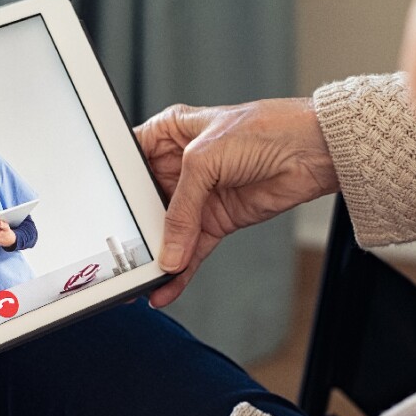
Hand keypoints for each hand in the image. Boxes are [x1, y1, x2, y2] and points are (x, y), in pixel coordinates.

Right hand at [135, 98, 338, 306]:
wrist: (313, 151)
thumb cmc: (264, 130)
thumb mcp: (206, 159)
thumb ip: (181, 208)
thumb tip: (169, 250)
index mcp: (168, 135)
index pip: (129, 165)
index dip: (115, 190)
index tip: (103, 218)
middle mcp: (179, 165)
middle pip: (145, 204)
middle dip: (135, 232)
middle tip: (122, 259)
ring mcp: (198, 194)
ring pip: (168, 231)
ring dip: (157, 256)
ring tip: (142, 280)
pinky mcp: (216, 219)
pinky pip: (191, 249)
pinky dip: (181, 271)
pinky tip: (167, 285)